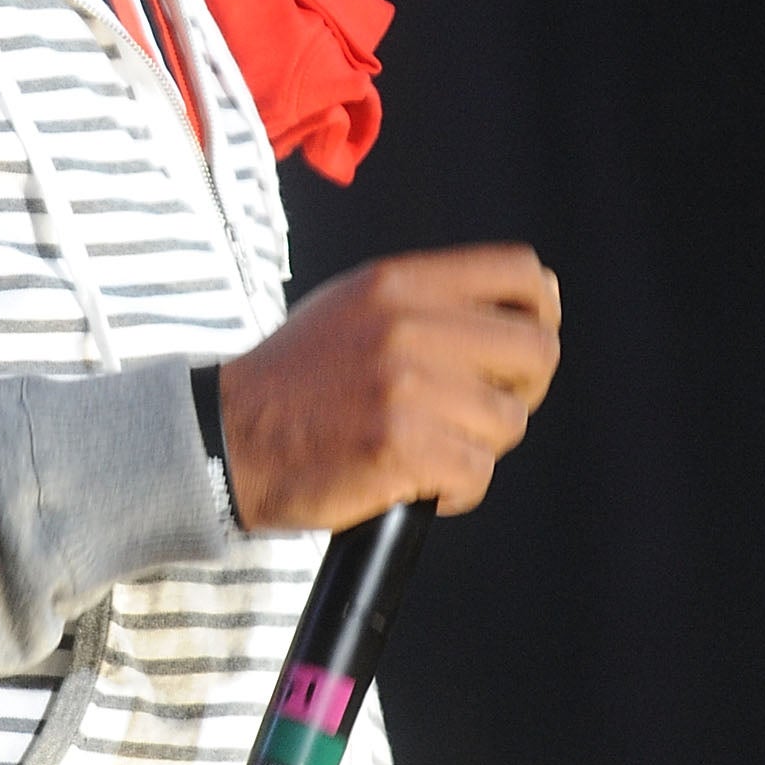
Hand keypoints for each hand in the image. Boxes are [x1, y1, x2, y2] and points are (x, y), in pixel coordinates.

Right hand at [218, 245, 559, 531]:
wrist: (224, 438)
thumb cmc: (292, 381)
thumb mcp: (352, 307)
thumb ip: (425, 300)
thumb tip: (518, 307)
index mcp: (399, 284)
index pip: (521, 274)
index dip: (540, 312)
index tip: (519, 347)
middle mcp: (407, 327)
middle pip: (536, 351)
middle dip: (521, 390)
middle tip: (479, 410)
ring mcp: (405, 388)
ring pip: (507, 422)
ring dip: (477, 447)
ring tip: (429, 450)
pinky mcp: (399, 448)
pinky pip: (476, 474)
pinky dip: (455, 491)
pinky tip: (418, 483)